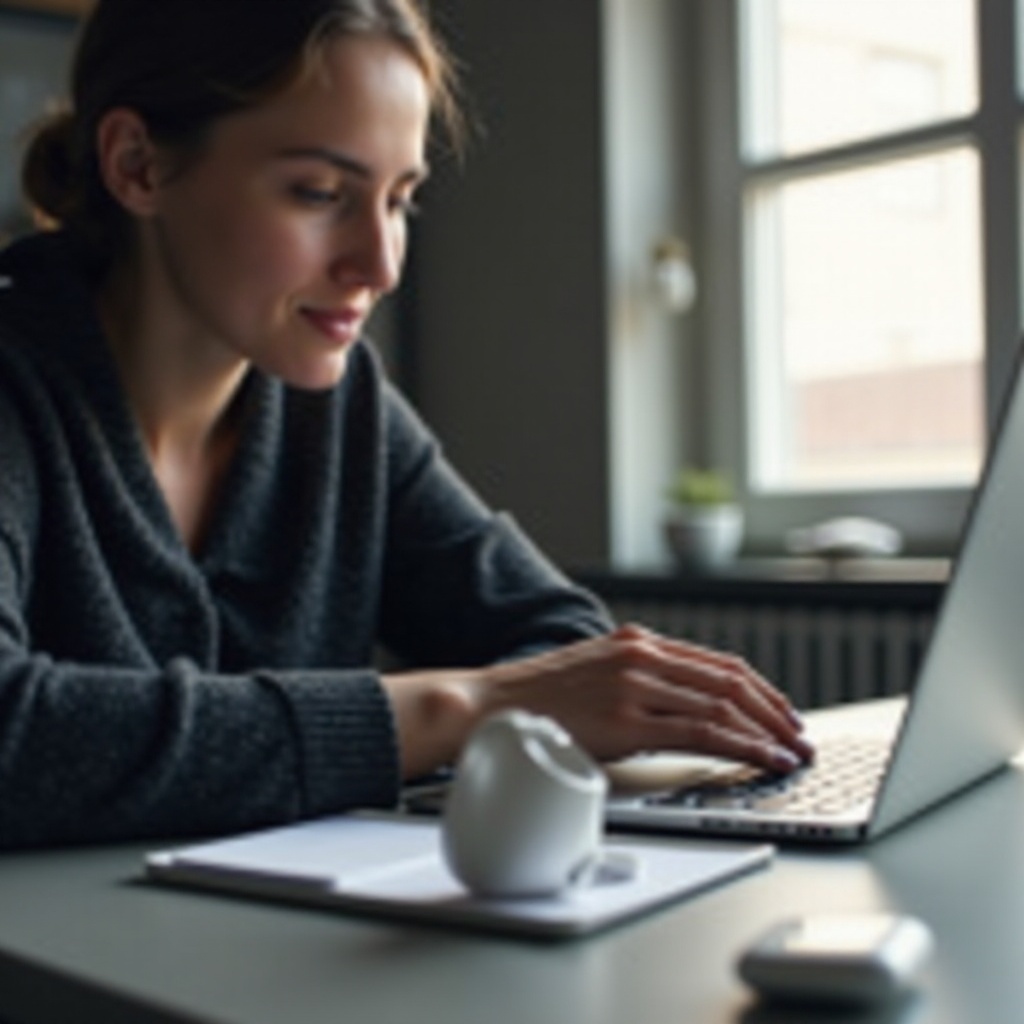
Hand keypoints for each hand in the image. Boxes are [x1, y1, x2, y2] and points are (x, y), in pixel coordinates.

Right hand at [472, 624, 813, 771]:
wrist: (492, 703)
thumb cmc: (539, 696)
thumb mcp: (595, 671)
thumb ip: (637, 679)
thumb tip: (676, 706)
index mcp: (638, 641)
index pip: (718, 662)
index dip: (760, 690)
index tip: (782, 712)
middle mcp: (642, 655)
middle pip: (731, 680)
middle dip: (775, 711)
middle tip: (800, 736)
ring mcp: (635, 684)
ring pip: (724, 706)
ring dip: (768, 731)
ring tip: (792, 753)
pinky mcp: (626, 718)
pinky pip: (701, 732)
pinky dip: (743, 746)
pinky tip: (763, 758)